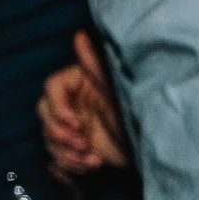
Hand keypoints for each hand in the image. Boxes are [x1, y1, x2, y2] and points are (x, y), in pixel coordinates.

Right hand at [39, 31, 129, 176]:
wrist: (154, 142)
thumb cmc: (138, 110)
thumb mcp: (116, 88)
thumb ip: (95, 64)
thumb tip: (80, 34)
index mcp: (79, 84)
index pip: (50, 89)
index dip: (58, 108)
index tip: (76, 123)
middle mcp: (71, 104)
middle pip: (44, 115)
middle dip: (59, 133)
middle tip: (83, 143)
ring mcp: (72, 126)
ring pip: (48, 138)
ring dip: (67, 152)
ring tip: (92, 157)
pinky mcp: (76, 147)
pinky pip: (57, 156)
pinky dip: (72, 164)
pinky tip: (93, 164)